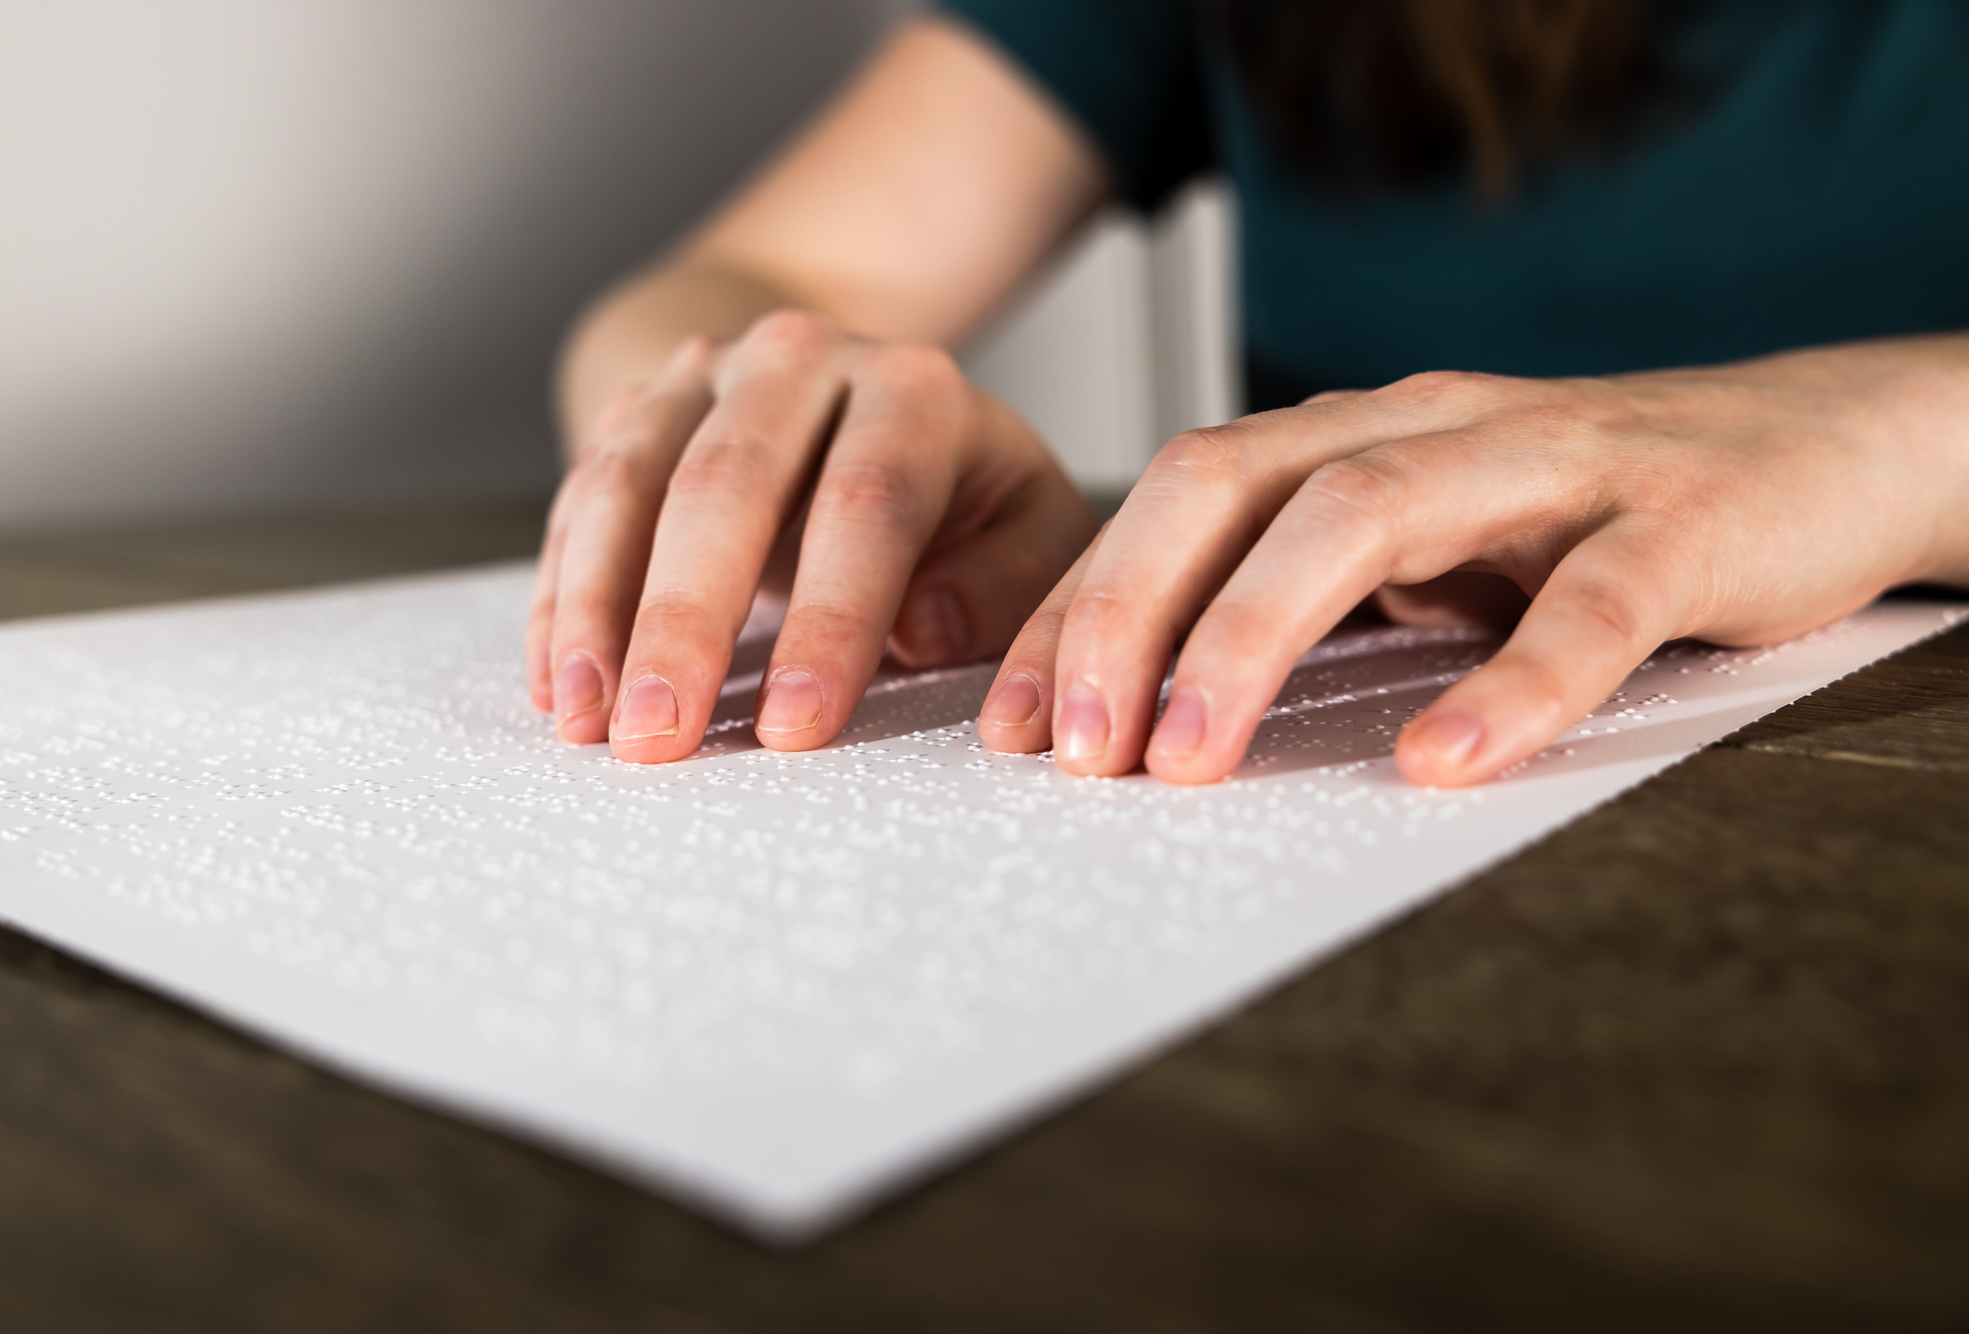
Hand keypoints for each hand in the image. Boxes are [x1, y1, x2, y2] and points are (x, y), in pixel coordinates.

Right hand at [529, 309, 1098, 759]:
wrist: (855, 386)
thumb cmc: (956, 494)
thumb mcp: (1025, 530)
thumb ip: (1003, 584)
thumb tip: (920, 629)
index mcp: (912, 391)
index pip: (868, 502)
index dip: (831, 619)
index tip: (794, 726)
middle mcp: (799, 361)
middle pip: (727, 483)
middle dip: (684, 621)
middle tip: (657, 738)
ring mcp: (703, 377)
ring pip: (627, 482)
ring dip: (597, 612)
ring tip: (589, 722)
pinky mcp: (635, 409)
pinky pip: (578, 500)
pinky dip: (562, 598)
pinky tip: (558, 685)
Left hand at [976, 337, 1968, 786]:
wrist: (1820, 446)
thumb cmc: (1586, 515)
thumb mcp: (1425, 544)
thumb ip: (1313, 595)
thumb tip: (1153, 705)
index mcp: (1356, 436)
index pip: (1174, 498)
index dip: (1080, 604)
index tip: (1008, 722)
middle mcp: (1429, 427)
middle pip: (1231, 484)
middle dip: (1126, 614)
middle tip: (1069, 752)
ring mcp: (1554, 463)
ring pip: (1370, 516)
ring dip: (1253, 638)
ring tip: (1186, 764)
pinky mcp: (1680, 523)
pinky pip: (1586, 601)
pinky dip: (1508, 683)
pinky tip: (1440, 762)